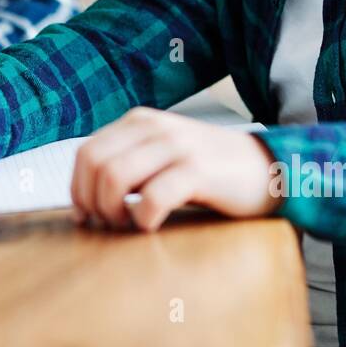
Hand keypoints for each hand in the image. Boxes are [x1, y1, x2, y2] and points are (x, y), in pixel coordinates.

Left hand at [71, 107, 277, 231]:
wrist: (268, 167)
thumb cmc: (209, 171)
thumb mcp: (162, 154)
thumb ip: (128, 162)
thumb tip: (85, 197)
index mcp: (139, 121)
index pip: (86, 152)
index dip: (77, 189)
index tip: (85, 216)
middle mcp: (154, 127)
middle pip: (94, 164)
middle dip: (91, 201)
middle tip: (108, 223)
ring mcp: (176, 146)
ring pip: (114, 177)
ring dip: (111, 211)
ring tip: (127, 224)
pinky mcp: (197, 170)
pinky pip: (152, 197)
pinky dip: (142, 218)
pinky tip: (151, 225)